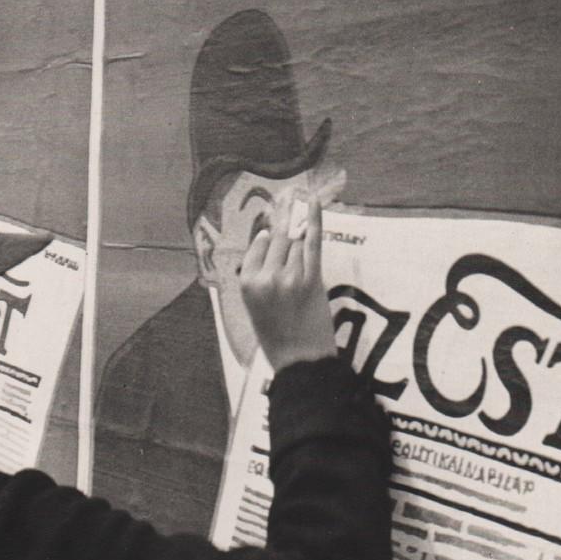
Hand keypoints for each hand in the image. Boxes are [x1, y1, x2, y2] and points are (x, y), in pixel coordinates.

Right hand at [239, 195, 336, 371]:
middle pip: (276, 239)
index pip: (257, 246)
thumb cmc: (276, 335)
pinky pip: (311, 241)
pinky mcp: (312, 278)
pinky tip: (313, 201)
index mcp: (247, 283)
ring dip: (298, 240)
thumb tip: (266, 238)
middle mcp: (266, 276)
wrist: (301, 359)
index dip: (266, 240)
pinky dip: (313, 219)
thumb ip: (256, 274)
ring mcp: (291, 275)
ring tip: (300, 243)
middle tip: (288, 221)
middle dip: (283, 233)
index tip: (270, 235)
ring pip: (294, 241)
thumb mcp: (254, 304)